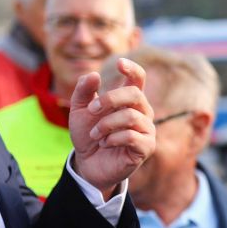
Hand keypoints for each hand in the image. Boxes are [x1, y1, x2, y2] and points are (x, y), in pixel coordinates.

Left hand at [70, 58, 154, 199]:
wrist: (88, 164)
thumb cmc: (88, 135)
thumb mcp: (79, 111)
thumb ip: (83, 91)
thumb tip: (94, 75)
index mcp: (129, 100)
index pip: (138, 78)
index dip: (132, 68)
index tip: (119, 63)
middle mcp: (142, 112)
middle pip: (134, 94)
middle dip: (109, 99)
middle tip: (91, 110)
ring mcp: (147, 129)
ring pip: (131, 116)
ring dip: (106, 124)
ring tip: (95, 134)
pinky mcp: (146, 147)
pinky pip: (132, 136)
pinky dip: (113, 138)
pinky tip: (105, 144)